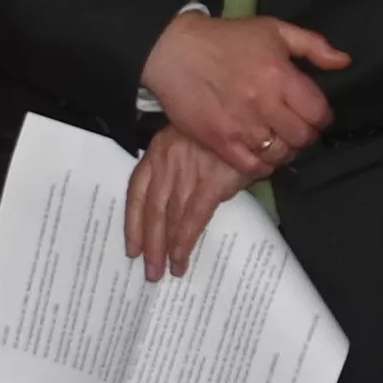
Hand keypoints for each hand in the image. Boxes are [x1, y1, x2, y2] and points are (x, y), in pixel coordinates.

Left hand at [124, 126, 250, 279]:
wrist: (250, 111)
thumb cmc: (224, 128)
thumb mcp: (191, 140)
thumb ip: (180, 168)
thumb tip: (179, 200)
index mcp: (158, 153)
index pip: (136, 193)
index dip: (132, 223)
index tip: (132, 248)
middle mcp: (167, 165)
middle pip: (151, 211)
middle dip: (149, 244)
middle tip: (149, 271)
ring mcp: (187, 173)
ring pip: (169, 218)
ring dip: (166, 248)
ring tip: (166, 271)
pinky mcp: (211, 182)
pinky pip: (193, 217)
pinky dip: (185, 239)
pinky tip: (183, 256)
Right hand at [137, 12, 346, 174]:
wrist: (172, 50)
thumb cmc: (225, 39)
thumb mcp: (273, 29)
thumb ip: (313, 45)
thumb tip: (344, 62)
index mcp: (280, 76)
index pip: (318, 112)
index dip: (322, 117)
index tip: (315, 115)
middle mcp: (263, 105)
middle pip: (302, 137)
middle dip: (305, 134)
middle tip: (296, 129)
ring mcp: (240, 126)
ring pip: (279, 154)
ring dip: (284, 151)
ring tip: (278, 141)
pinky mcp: (218, 141)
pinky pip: (251, 167)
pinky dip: (262, 166)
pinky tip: (261, 156)